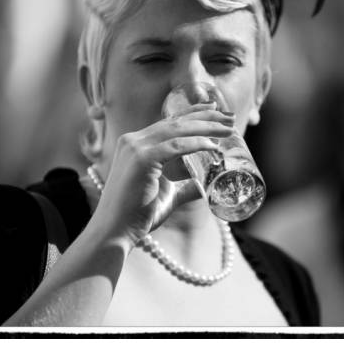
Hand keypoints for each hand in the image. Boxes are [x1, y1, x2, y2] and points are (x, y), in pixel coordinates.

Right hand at [91, 104, 234, 243]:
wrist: (114, 232)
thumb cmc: (136, 216)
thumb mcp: (165, 196)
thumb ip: (183, 188)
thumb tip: (203, 187)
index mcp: (135, 144)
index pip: (169, 123)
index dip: (194, 114)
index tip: (216, 111)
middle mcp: (133, 141)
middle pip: (175, 122)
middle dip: (205, 116)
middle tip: (229, 116)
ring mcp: (135, 148)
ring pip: (177, 130)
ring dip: (206, 127)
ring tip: (229, 128)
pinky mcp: (141, 159)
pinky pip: (175, 146)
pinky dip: (196, 143)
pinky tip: (213, 145)